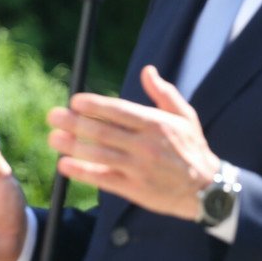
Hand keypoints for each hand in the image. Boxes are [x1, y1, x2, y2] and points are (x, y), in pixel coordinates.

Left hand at [48, 65, 220, 220]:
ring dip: (72, 146)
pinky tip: (65, 165)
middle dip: (74, 123)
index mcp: (155, 124)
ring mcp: (139, 168)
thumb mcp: (185, 116)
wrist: (208, 190)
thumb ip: (164, 93)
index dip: (94, 106)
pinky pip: (103, 179)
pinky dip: (82, 172)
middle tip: (53, 116)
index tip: (74, 101)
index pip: (118, 111)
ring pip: (99, 155)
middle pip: (103, 132)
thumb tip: (147, 70)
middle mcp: (145, 145)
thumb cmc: (193, 148)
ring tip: (53, 139)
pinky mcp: (135, 189)